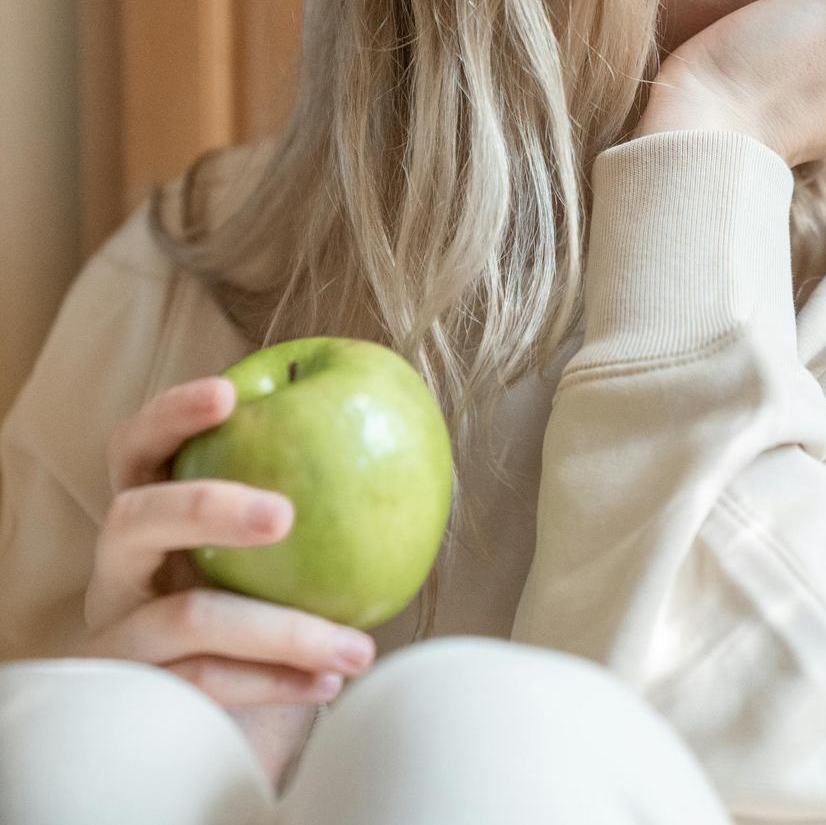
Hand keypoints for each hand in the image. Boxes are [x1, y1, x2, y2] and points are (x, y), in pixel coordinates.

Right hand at [75, 376, 376, 790]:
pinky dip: (278, 681)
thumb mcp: (280, 557)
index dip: (172, 413)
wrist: (235, 730)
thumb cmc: (266, 617)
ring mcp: (119, 637)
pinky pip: (208, 683)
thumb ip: (312, 499)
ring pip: (188, 616)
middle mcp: (118, 570)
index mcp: (149, 516)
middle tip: (285, 514)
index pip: (136, 447)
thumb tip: (410, 442)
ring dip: (284, 629)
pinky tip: (332, 683)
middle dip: (208, 507)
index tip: (230, 391)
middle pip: (134, 518)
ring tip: (358, 647)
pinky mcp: (138, 702)